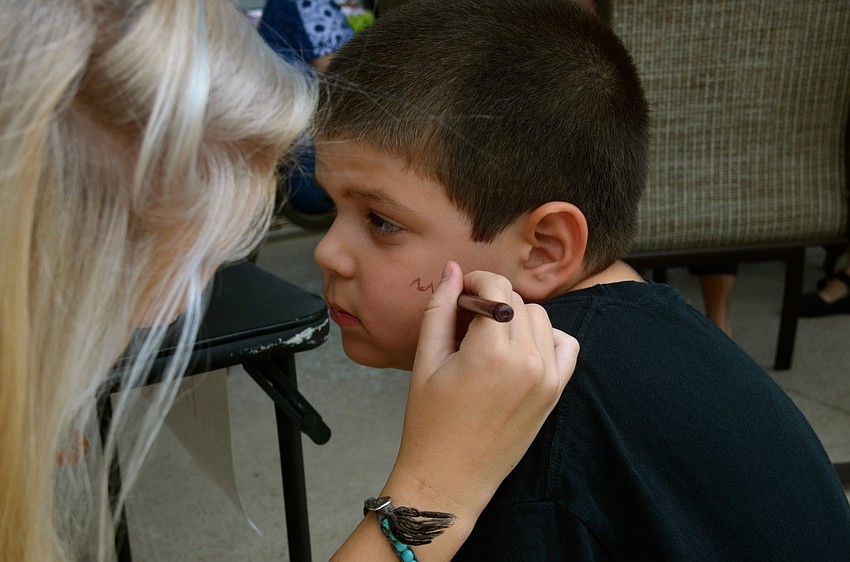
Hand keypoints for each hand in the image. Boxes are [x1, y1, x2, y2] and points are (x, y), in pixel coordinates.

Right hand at [384, 261, 578, 556]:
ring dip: (517, 316)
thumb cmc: (429, 424)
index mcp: (491, 352)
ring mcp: (547, 379)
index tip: (461, 290)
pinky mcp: (555, 393)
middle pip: (517, 301)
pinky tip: (519, 348)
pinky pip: (566, 345)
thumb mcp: (426, 361)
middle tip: (466, 317)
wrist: (449, 479)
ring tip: (489, 336)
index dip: (475, 281)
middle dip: (492, 299)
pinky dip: (547, 337)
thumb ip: (440, 309)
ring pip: (541, 318)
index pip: (495, 289)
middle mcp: (527, 362)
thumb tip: (453, 270)